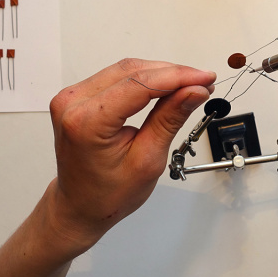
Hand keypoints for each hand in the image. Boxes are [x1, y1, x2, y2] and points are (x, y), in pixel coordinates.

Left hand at [47, 58, 215, 251]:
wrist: (79, 206)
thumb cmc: (107, 193)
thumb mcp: (147, 160)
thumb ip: (170, 119)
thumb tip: (194, 91)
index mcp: (87, 122)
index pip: (140, 84)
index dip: (178, 77)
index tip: (205, 78)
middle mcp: (73, 103)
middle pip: (132, 71)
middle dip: (172, 73)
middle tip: (203, 82)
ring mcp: (71, 97)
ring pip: (125, 70)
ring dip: (160, 74)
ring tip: (189, 85)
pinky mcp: (77, 96)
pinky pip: (115, 77)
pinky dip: (143, 80)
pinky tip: (165, 86)